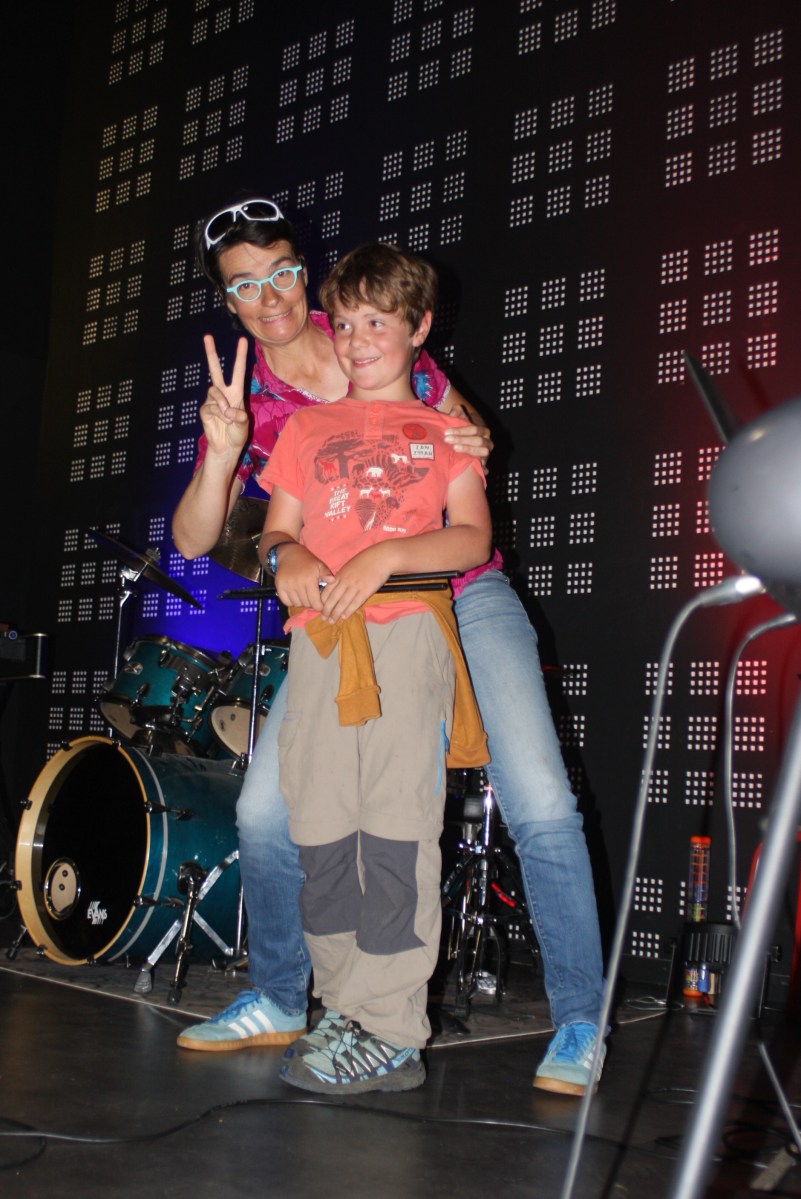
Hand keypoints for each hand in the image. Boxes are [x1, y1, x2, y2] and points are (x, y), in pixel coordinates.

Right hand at [200, 334, 249, 455]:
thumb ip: (239, 416)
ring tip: (228, 417)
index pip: (238, 370)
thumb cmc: (237, 433)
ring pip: (214, 391)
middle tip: (207, 336)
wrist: (227, 447)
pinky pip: (210, 406)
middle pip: (215, 369)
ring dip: (222, 404)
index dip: (240, 356)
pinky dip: (218, 414)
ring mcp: (212, 401)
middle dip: (211, 353)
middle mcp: (223, 393)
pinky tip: (223, 422)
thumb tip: (228, 411)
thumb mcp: (244, 424)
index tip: (242, 340)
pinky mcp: (205, 410)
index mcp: (236, 392)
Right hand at [274, 544, 332, 611]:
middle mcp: (297, 583)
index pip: (315, 602)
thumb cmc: (307, 561)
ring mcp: (287, 585)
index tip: (320, 604)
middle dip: (311, 604)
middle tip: (313, 599)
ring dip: (301, 603)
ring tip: (304, 596)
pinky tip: (296, 596)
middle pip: (306, 604)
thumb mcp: (319, 565)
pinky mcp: (279, 586)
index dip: (319, 606)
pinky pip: (286, 602)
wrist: (289, 553)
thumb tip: (333, 581)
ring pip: (296, 604)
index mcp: (309, 579)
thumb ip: (326, 574)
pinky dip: (291, 602)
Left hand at [319, 545, 391, 623]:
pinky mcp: (366, 591)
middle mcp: (346, 581)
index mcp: (340, 575)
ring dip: (336, 613)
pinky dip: (349, 610)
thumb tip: (335, 585)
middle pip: (333, 598)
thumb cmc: (366, 560)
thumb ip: (342, 576)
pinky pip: (355, 603)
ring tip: (332, 621)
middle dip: (327, 610)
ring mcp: (356, 586)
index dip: (322, 601)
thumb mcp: (350, 566)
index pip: (327, 590)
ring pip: (342, 603)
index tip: (319, 608)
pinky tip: (344, 617)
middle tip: (323, 618)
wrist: (381, 557)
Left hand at [443, 404, 492, 471]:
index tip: (447, 432)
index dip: (460, 430)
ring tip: (455, 449)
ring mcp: (487, 453)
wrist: (466, 443)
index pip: (474, 429)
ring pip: (482, 452)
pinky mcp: (484, 463)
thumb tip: (456, 410)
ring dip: (468, 450)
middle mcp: (488, 442)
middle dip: (462, 440)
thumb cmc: (461, 432)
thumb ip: (457, 412)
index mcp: (483, 431)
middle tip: (447, 440)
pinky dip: (480, 467)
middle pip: (478, 441)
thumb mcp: (459, 421)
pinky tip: (472, 467)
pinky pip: (483, 465)